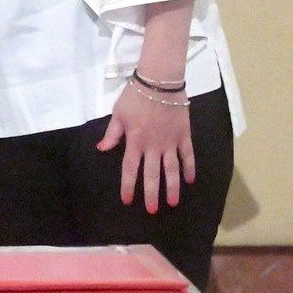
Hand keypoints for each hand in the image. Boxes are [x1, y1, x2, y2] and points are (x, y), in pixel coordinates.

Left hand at [97, 84, 194, 211]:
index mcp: (134, 141)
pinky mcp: (184, 136)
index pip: (130, 169)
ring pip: (172, 170)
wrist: (159, 82)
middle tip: (152, 210)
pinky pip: (188, 156)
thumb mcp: (118, 114)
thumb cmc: (135, 97)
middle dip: (152, 194)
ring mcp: (170, 142)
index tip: (127, 200)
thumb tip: (101, 149)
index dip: (128, 186)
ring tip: (173, 203)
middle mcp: (153, 146)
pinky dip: (189, 168)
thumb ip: (112, 134)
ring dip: (172, 187)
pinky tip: (190, 181)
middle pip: (152, 174)